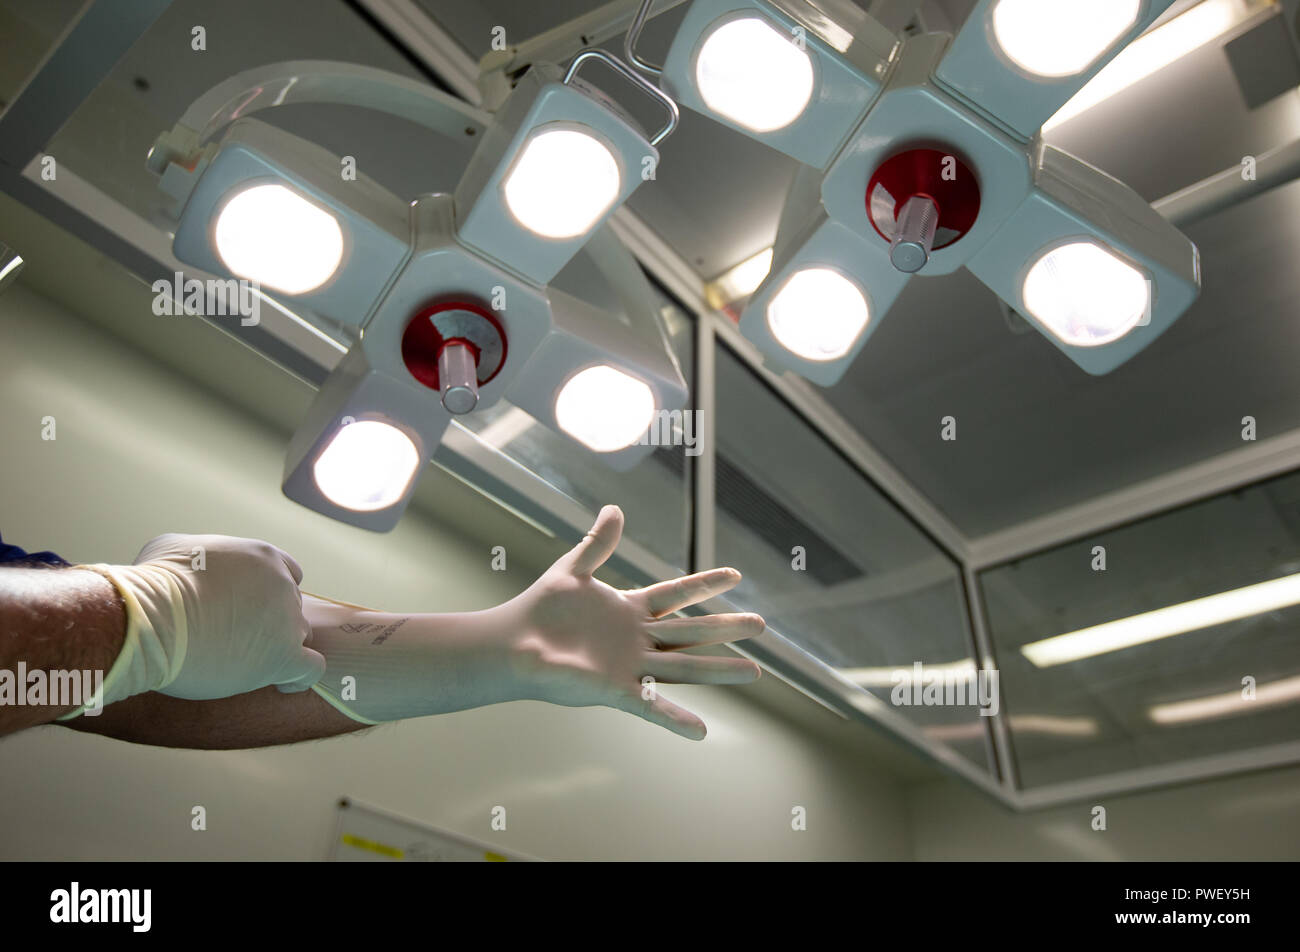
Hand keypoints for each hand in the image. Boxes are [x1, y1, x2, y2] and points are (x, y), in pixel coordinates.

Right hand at [76, 534, 323, 707]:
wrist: (151, 620)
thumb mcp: (174, 550)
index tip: (250, 606)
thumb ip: (198, 557)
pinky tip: (282, 683)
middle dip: (269, 620)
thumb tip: (184, 567)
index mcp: (262, 557)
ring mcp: (286, 621)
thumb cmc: (154, 585)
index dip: (269, 592)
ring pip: (298, 636)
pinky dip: (299, 677)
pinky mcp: (283, 656)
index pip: (287, 573)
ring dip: (278, 647)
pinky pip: (310, 668)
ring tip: (244, 661)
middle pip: (290, 606)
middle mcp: (282, 585)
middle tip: (235, 636)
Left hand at [304, 506, 763, 738]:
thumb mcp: (574, 569)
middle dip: (726, 629)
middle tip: (761, 624)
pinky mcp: (615, 690)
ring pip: (685, 667)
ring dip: (718, 671)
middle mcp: (638, 639)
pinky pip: (652, 706)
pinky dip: (675, 719)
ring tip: (755, 673)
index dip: (705, 584)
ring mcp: (631, 666)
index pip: (676, 594)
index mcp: (630, 609)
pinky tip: (701, 731)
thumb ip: (597, 544)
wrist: (513, 645)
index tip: (736, 575)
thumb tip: (614, 508)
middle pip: (692, 632)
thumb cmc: (541, 609)